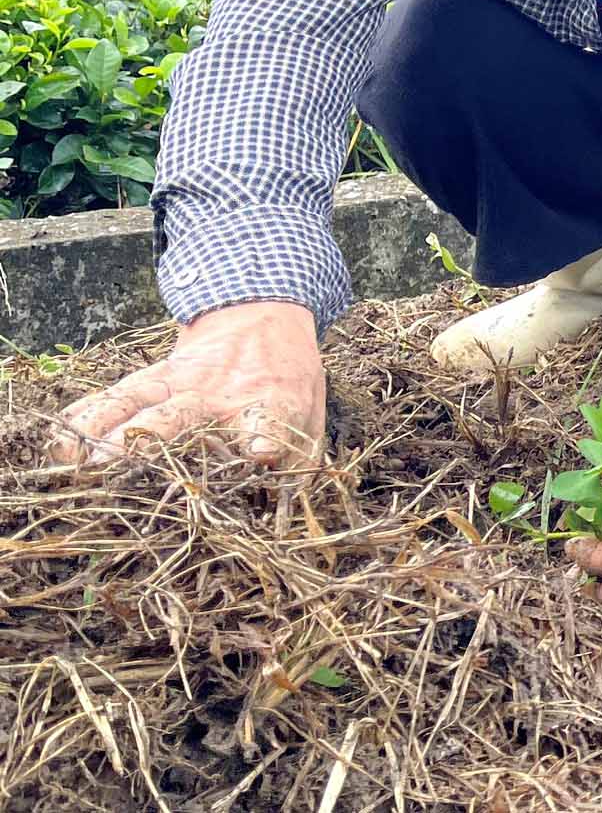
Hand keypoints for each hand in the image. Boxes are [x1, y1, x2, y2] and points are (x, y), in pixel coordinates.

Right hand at [50, 301, 326, 467]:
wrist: (264, 314)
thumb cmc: (289, 381)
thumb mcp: (312, 415)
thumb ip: (304, 462)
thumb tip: (290, 516)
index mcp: (270, 404)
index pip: (268, 420)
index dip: (263, 435)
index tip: (259, 452)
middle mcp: (219, 396)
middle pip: (180, 419)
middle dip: (149, 444)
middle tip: (118, 471)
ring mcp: (180, 384)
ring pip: (136, 406)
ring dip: (105, 435)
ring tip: (80, 466)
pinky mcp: (153, 376)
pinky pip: (112, 395)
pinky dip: (84, 417)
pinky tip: (59, 443)